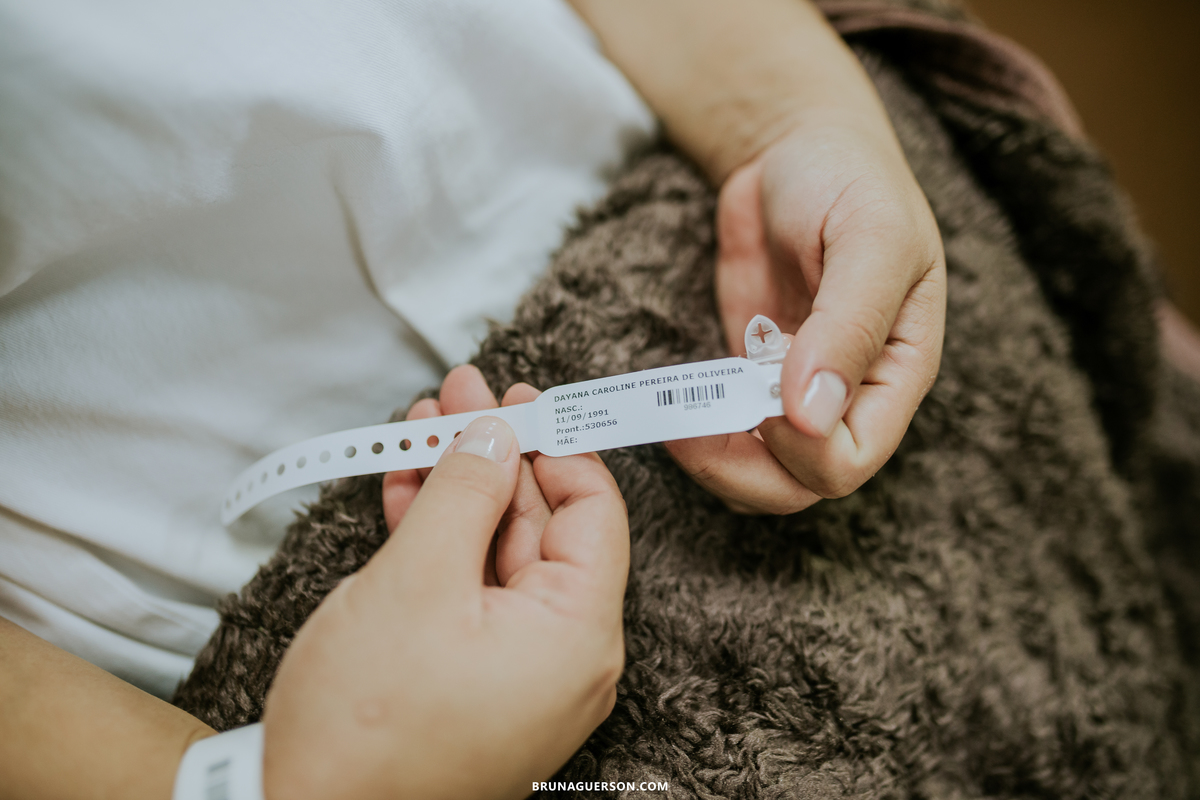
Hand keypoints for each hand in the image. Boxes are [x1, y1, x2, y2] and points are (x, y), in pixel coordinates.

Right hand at [262, 366, 628, 799]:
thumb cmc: (366, 719)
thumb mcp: (417, 578)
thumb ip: (466, 491)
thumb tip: (498, 432)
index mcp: (577, 635)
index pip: (594, 513)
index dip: (556, 445)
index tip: (518, 398)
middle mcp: (562, 655)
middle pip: (541, 527)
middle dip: (495, 453)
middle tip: (458, 395)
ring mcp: (517, 670)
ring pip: (496, 552)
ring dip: (459, 487)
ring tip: (422, 423)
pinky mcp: (473, 678)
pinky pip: (469, 591)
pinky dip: (439, 538)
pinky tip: (407, 484)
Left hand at [667, 119, 946, 512]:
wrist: (795, 149)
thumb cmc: (849, 179)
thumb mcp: (869, 236)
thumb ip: (849, 324)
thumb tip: (811, 417)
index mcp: (897, 371)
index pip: (854, 460)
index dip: (802, 449)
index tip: (760, 395)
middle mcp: (851, 396)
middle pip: (801, 484)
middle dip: (742, 467)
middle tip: (690, 422)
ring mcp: (795, 392)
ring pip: (758, 475)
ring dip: (710, 459)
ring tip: (673, 412)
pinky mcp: (748, 379)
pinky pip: (724, 436)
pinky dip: (694, 431)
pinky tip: (671, 398)